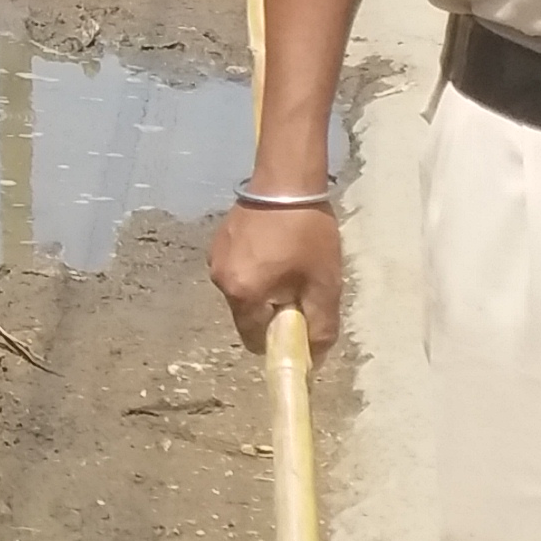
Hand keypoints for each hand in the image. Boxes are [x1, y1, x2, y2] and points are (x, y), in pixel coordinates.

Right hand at [209, 198, 344, 355]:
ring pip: (242, 292)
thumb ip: (320, 326)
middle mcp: (221, 280)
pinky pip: (237, 270)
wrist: (286, 181)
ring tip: (287, 263)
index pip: (255, 341)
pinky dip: (254, 269)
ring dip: (263, 289)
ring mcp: (216, 258)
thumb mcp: (324, 284)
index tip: (300, 321)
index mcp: (242, 294)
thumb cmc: (307, 234)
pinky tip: (274, 248)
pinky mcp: (218, 241)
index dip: (280, 339)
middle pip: (247, 316)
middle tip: (299, 286)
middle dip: (272, 311)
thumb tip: (315, 359)